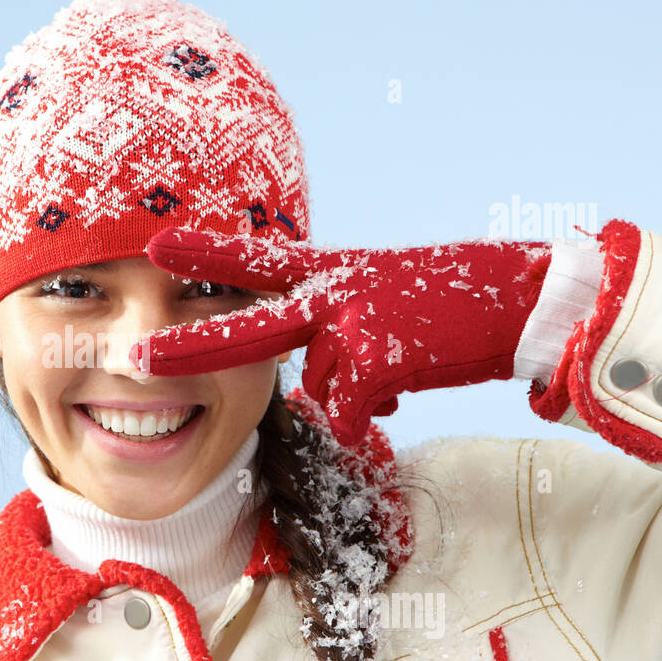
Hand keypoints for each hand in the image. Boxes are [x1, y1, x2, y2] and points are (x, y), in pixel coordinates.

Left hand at [129, 227, 552, 445]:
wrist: (521, 299)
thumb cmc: (454, 302)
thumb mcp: (386, 298)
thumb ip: (341, 328)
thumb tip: (329, 386)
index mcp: (334, 270)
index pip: (258, 260)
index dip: (206, 253)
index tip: (155, 246)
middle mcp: (334, 291)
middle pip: (251, 328)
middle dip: (193, 347)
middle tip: (140, 358)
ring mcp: (353, 321)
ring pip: (323, 387)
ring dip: (356, 392)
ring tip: (401, 363)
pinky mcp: (377, 355)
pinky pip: (350, 410)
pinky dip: (371, 414)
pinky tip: (405, 387)